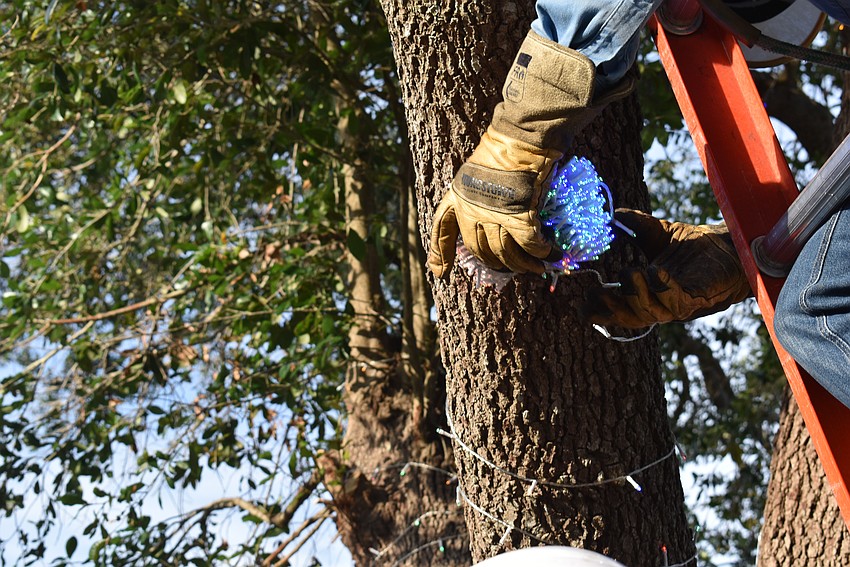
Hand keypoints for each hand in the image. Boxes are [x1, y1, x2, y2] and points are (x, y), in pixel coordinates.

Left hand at [427, 31, 632, 277]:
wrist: (520, 137)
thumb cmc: (502, 146)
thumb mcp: (475, 169)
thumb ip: (479, 193)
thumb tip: (493, 216)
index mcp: (457, 198)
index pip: (441, 230)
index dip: (439, 254)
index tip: (439, 273)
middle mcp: (471, 212)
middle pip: (480, 250)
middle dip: (496, 263)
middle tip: (511, 267)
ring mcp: (494, 217)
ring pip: (506, 254)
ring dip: (522, 265)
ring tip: (535, 268)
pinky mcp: (519, 218)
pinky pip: (529, 246)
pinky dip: (539, 253)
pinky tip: (548, 253)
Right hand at [581, 209, 751, 327]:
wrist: (732, 246)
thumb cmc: (695, 245)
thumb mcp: (658, 234)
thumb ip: (634, 225)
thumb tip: (610, 214)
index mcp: (646, 293)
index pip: (618, 309)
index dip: (599, 310)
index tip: (581, 304)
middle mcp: (660, 304)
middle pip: (630, 317)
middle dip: (612, 309)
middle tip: (596, 294)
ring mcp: (679, 304)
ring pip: (651, 313)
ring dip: (636, 296)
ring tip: (629, 273)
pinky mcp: (698, 298)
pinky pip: (677, 300)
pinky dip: (664, 287)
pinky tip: (655, 270)